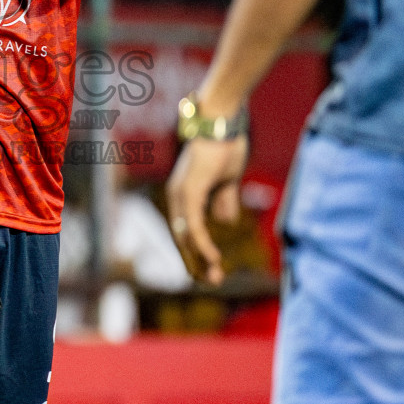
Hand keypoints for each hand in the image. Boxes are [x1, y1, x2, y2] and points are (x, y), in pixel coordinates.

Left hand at [165, 135, 248, 284]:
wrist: (222, 121)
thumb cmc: (226, 146)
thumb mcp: (227, 181)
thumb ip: (224, 201)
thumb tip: (226, 222)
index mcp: (184, 195)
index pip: (185, 232)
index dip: (197, 252)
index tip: (212, 270)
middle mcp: (176, 197)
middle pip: (181, 239)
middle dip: (196, 263)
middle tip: (212, 282)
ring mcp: (179, 194)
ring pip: (185, 237)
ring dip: (199, 259)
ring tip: (214, 277)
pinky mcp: (188, 192)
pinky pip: (193, 226)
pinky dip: (202, 245)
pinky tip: (213, 258)